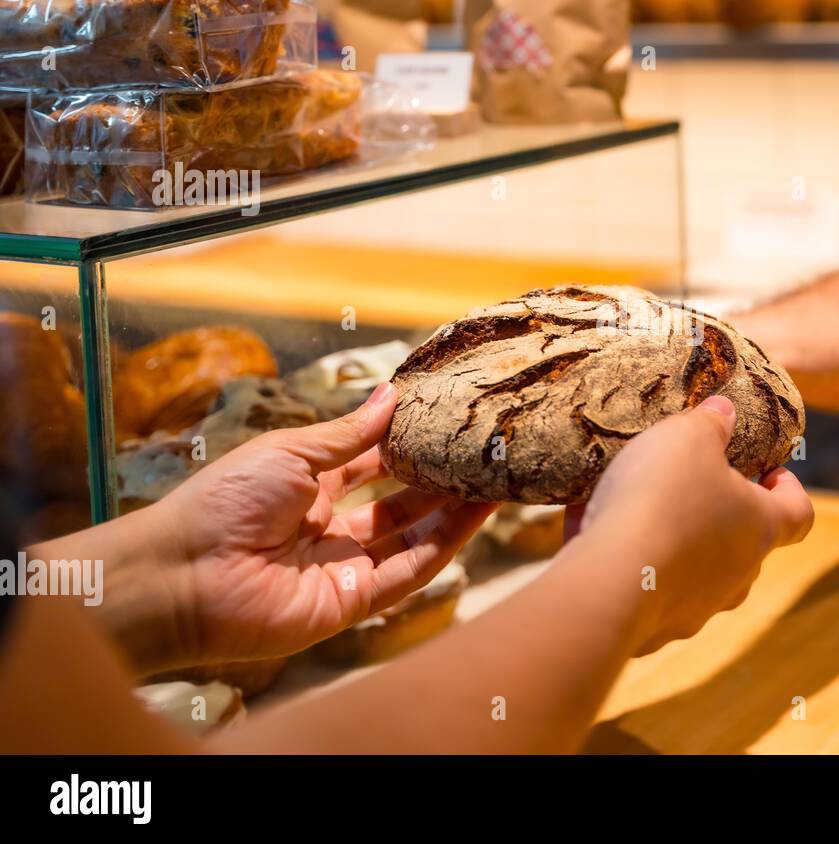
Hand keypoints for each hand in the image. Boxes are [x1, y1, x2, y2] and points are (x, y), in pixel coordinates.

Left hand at [41, 383, 495, 673]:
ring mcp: (345, 567)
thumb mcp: (291, 452)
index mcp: (308, 488)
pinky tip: (476, 514)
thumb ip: (349, 434)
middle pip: (399, 504)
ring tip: (495, 479)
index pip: (372, 465)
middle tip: (483, 453)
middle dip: (441, 480)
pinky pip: (409, 572)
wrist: (184, 573)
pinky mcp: (354, 601)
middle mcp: (331, 528)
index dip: (409, 447)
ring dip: (454, 511)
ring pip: (413, 538)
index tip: (449, 422)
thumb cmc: (224, 502)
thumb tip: (392, 395)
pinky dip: (445, 545)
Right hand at [565, 396, 812, 654]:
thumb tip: (725, 413)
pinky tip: (590, 536)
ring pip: (694, 572)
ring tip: (627, 510)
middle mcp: (739, 575)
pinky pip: (646, 590)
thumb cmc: (661, 499)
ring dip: (671, 542)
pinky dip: (628, 565)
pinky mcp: (656, 629)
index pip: (800, 513)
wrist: (610, 581)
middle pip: (745, 544)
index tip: (767, 471)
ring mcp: (699, 608)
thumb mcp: (687, 437)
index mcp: (761, 526)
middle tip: (689, 485)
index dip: (789, 489)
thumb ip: (710, 422)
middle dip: (720, 514)